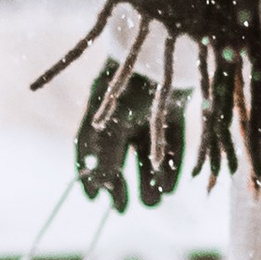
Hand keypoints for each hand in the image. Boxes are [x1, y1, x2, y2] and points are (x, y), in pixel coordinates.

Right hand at [75, 64, 184, 211]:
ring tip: (151, 202)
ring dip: (146, 179)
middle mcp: (122, 114)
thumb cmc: (136, 83)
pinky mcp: (173, 111)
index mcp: (100, 112)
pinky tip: (169, 187)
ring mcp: (148, 113)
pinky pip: (169, 144)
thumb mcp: (116, 123)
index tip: (91, 199)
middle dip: (118, 183)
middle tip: (121, 209)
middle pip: (116, 155)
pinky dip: (169, 166)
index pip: (87, 148)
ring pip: (145, 153)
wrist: (171, 50)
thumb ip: (106, 156)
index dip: (86, 173)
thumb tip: (96, 188)